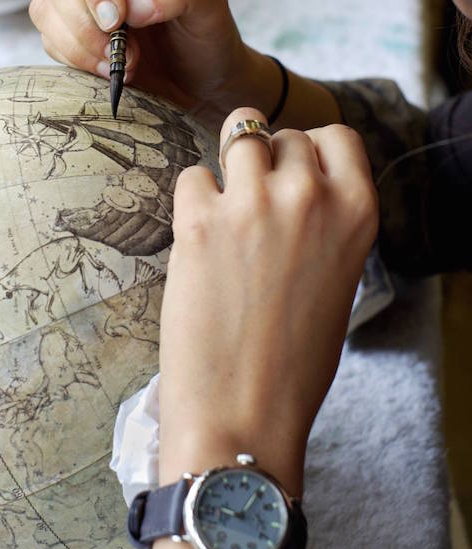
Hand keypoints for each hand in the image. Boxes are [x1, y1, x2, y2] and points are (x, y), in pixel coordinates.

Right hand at [29, 0, 251, 131]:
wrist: (198, 80)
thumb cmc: (204, 35)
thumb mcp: (208, 6)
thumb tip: (132, 3)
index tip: (117, 18)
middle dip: (88, 24)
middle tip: (126, 51)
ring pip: (46, 11)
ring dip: (82, 46)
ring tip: (124, 63)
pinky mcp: (64, 29)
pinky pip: (49, 40)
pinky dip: (78, 61)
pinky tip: (111, 68)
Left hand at [158, 106, 378, 496]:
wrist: (244, 413)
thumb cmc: (293, 360)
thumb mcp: (337, 279)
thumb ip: (324, 222)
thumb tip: (295, 182)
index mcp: (356, 211)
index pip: (336, 135)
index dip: (309, 148)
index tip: (293, 169)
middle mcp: (309, 196)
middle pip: (282, 135)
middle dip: (266, 160)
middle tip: (252, 205)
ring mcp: (254, 203)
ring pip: (237, 135)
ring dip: (229, 166)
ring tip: (223, 210)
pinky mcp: (199, 219)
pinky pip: (193, 176)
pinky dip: (192, 201)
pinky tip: (197, 241)